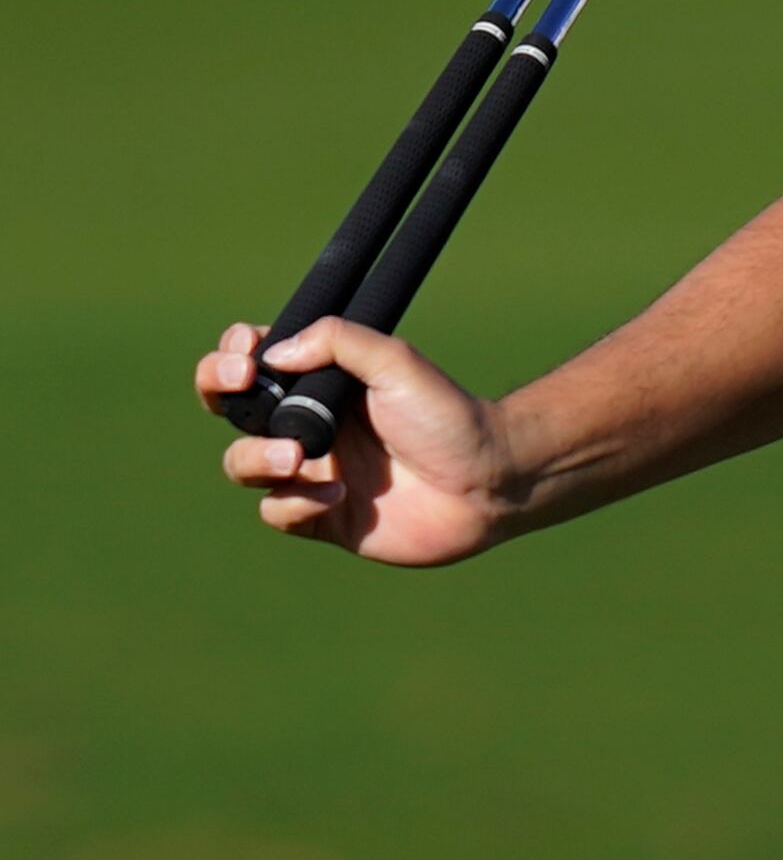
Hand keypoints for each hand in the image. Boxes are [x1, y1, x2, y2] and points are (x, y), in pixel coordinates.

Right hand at [195, 319, 509, 566]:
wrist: (487, 481)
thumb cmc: (448, 416)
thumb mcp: (397, 362)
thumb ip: (339, 342)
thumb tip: (273, 353)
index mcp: (323, 383)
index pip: (258, 362)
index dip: (235, 356)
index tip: (245, 355)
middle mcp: (310, 425)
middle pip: (231, 408)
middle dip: (217, 391)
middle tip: (240, 387)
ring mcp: (312, 472)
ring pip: (243, 463)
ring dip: (256, 455)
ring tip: (297, 454)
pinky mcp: (321, 516)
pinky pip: (277, 511)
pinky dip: (296, 502)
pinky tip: (340, 493)